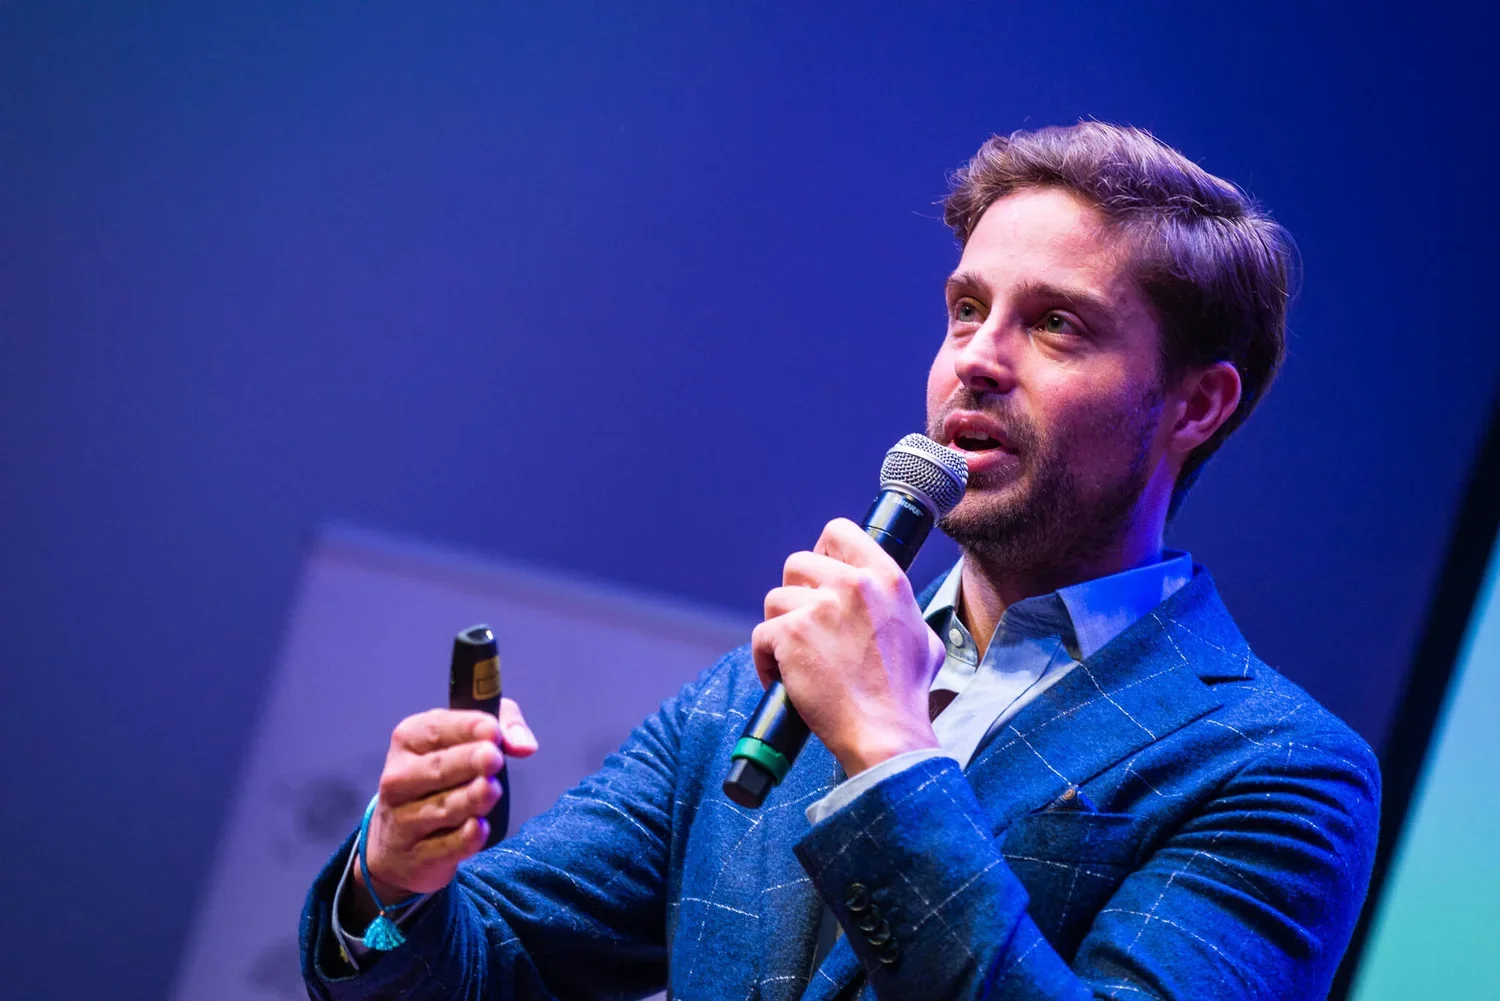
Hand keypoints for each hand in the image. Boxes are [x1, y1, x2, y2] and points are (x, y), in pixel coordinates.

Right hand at [358, 701, 537, 900]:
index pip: (437, 729)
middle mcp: (400, 778)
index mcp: (409, 740)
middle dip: (468, 761)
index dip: (466, 728)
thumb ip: (503, 725)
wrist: (398, 843)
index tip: (493, 731)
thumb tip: (524, 745)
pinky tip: (479, 827)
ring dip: (471, 798)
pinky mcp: (418, 856)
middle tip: (493, 758)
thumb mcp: (465, 737)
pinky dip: (465, 837)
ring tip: (491, 790)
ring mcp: (404, 819)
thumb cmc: (442, 777)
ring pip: (443, 807)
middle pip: (437, 768)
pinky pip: (447, 845)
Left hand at [751, 517, 944, 775]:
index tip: (820, 577)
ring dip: (780, 628)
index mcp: (885, 578)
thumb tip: (890, 611)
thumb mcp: (922, 638)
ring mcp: (819, 608)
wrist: (886, 733)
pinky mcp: (790, 634)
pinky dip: (766, 660)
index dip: (822, 551)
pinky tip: (783, 679)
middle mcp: (853, 584)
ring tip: (796, 658)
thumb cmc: (904, 694)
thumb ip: (901, 613)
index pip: (838, 531)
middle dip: (796, 595)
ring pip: (775, 599)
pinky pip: (760, 635)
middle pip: (798, 563)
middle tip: (807, 627)